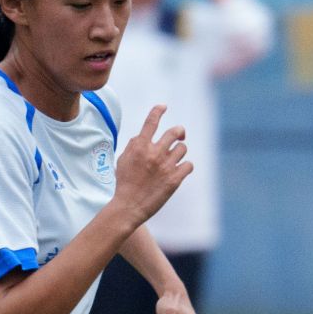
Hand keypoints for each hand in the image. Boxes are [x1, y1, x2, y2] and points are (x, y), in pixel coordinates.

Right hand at [112, 105, 191, 224]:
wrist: (128, 206)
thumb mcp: (123, 160)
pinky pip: (189, 165)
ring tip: (174, 159)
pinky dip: (186, 166)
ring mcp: (165, 166)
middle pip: (174, 132)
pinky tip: (181, 170)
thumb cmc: (124, 183)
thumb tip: (143, 135)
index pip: (151, 122)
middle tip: (180, 134)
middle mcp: (154, 153)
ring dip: (180, 152)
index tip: (163, 107)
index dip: (158, 111)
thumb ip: (133, 145)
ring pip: (183, 148)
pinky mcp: (174, 179)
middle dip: (179, 131)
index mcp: (140, 146)